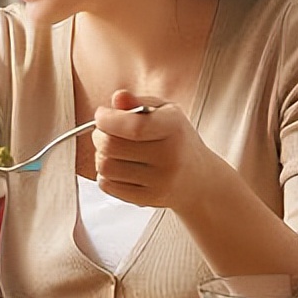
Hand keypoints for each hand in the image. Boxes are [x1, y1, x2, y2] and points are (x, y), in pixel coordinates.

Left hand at [91, 89, 221, 212]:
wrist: (199, 178)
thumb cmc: (177, 139)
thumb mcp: (165, 112)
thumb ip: (139, 102)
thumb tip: (118, 97)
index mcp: (174, 128)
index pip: (133, 127)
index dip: (107, 119)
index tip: (101, 115)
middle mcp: (170, 157)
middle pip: (111, 146)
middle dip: (99, 134)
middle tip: (105, 131)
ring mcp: (160, 182)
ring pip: (105, 167)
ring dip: (100, 155)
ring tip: (112, 150)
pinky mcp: (148, 199)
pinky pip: (107, 186)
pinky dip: (104, 174)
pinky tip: (117, 167)